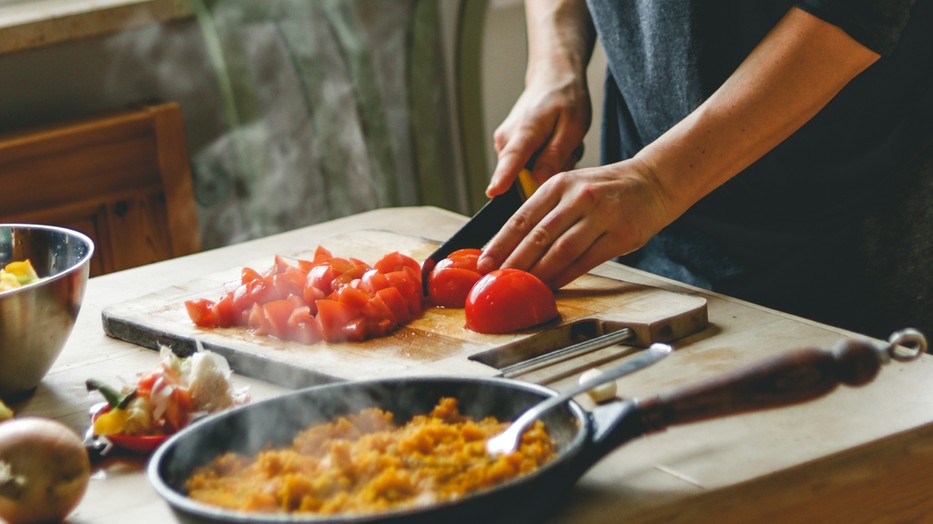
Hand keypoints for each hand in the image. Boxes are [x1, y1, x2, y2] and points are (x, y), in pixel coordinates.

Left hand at [477, 158, 675, 288]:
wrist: (653, 181)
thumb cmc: (605, 189)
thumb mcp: (572, 187)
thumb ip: (545, 211)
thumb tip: (511, 245)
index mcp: (559, 184)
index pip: (522, 218)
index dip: (500, 243)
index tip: (484, 262)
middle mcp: (578, 197)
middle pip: (538, 236)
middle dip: (513, 263)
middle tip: (496, 281)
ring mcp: (601, 216)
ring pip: (561, 251)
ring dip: (538, 273)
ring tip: (521, 288)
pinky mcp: (620, 235)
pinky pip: (586, 261)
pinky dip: (565, 276)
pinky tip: (552, 287)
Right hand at [486, 67, 590, 198]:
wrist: (552, 78)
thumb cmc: (565, 98)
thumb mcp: (573, 127)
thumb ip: (555, 156)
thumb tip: (538, 180)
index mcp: (525, 130)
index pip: (511, 159)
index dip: (503, 179)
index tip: (493, 193)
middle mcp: (507, 139)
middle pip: (523, 177)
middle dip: (548, 173)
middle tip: (567, 150)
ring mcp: (504, 143)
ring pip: (528, 173)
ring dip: (548, 165)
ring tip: (560, 143)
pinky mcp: (507, 147)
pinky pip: (527, 166)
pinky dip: (544, 159)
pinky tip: (553, 144)